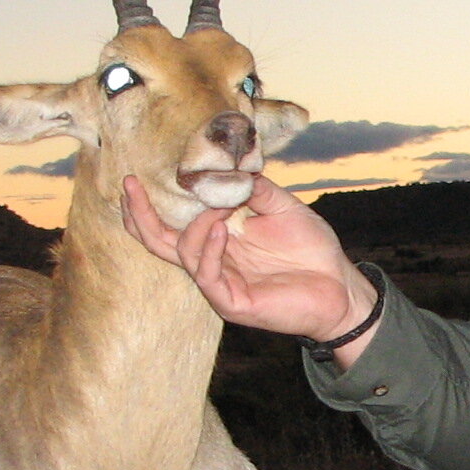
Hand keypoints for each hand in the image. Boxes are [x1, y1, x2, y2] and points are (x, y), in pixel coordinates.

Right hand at [122, 175, 376, 346]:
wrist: (341, 286)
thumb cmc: (312, 250)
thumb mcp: (282, 206)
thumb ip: (254, 188)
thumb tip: (228, 167)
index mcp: (218, 239)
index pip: (170, 225)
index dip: (148, 206)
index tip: (135, 178)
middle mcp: (213, 260)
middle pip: (159, 242)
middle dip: (140, 216)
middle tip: (129, 188)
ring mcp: (221, 283)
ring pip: (182, 254)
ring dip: (196, 224)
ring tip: (219, 208)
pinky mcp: (233, 303)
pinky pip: (206, 277)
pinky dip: (208, 249)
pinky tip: (220, 227)